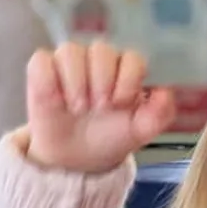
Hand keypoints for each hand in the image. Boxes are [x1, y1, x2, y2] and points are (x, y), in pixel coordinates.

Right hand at [24, 42, 176, 173]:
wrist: (79, 158)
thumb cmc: (111, 136)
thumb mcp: (141, 130)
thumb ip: (159, 113)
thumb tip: (164, 92)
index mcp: (126, 68)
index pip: (132, 57)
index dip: (127, 79)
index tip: (120, 103)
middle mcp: (98, 59)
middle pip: (101, 50)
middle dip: (102, 81)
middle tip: (99, 108)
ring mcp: (69, 62)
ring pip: (70, 51)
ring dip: (76, 82)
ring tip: (78, 108)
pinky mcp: (42, 70)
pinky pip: (42, 60)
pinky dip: (49, 81)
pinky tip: (57, 102)